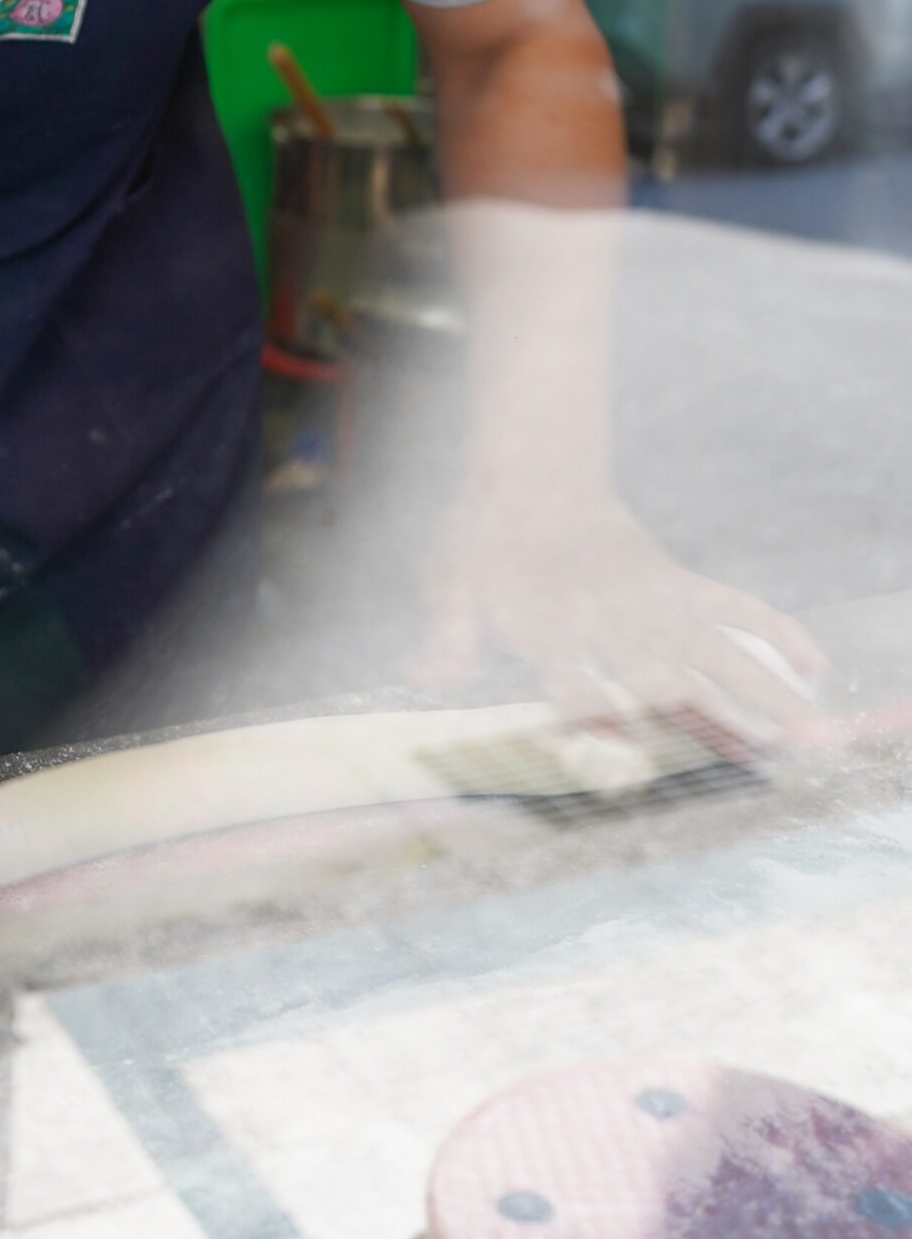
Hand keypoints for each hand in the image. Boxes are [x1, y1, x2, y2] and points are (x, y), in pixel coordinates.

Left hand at [417, 488, 830, 746]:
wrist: (528, 472)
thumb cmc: (483, 539)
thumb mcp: (450, 582)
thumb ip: (446, 634)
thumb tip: (421, 678)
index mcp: (551, 628)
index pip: (575, 687)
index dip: (595, 724)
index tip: (622, 762)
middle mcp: (612, 623)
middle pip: (668, 683)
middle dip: (714, 725)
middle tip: (763, 766)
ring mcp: (653, 605)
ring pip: (720, 655)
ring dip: (768, 693)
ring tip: (816, 737)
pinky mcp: (677, 586)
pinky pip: (737, 608)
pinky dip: (777, 631)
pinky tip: (817, 666)